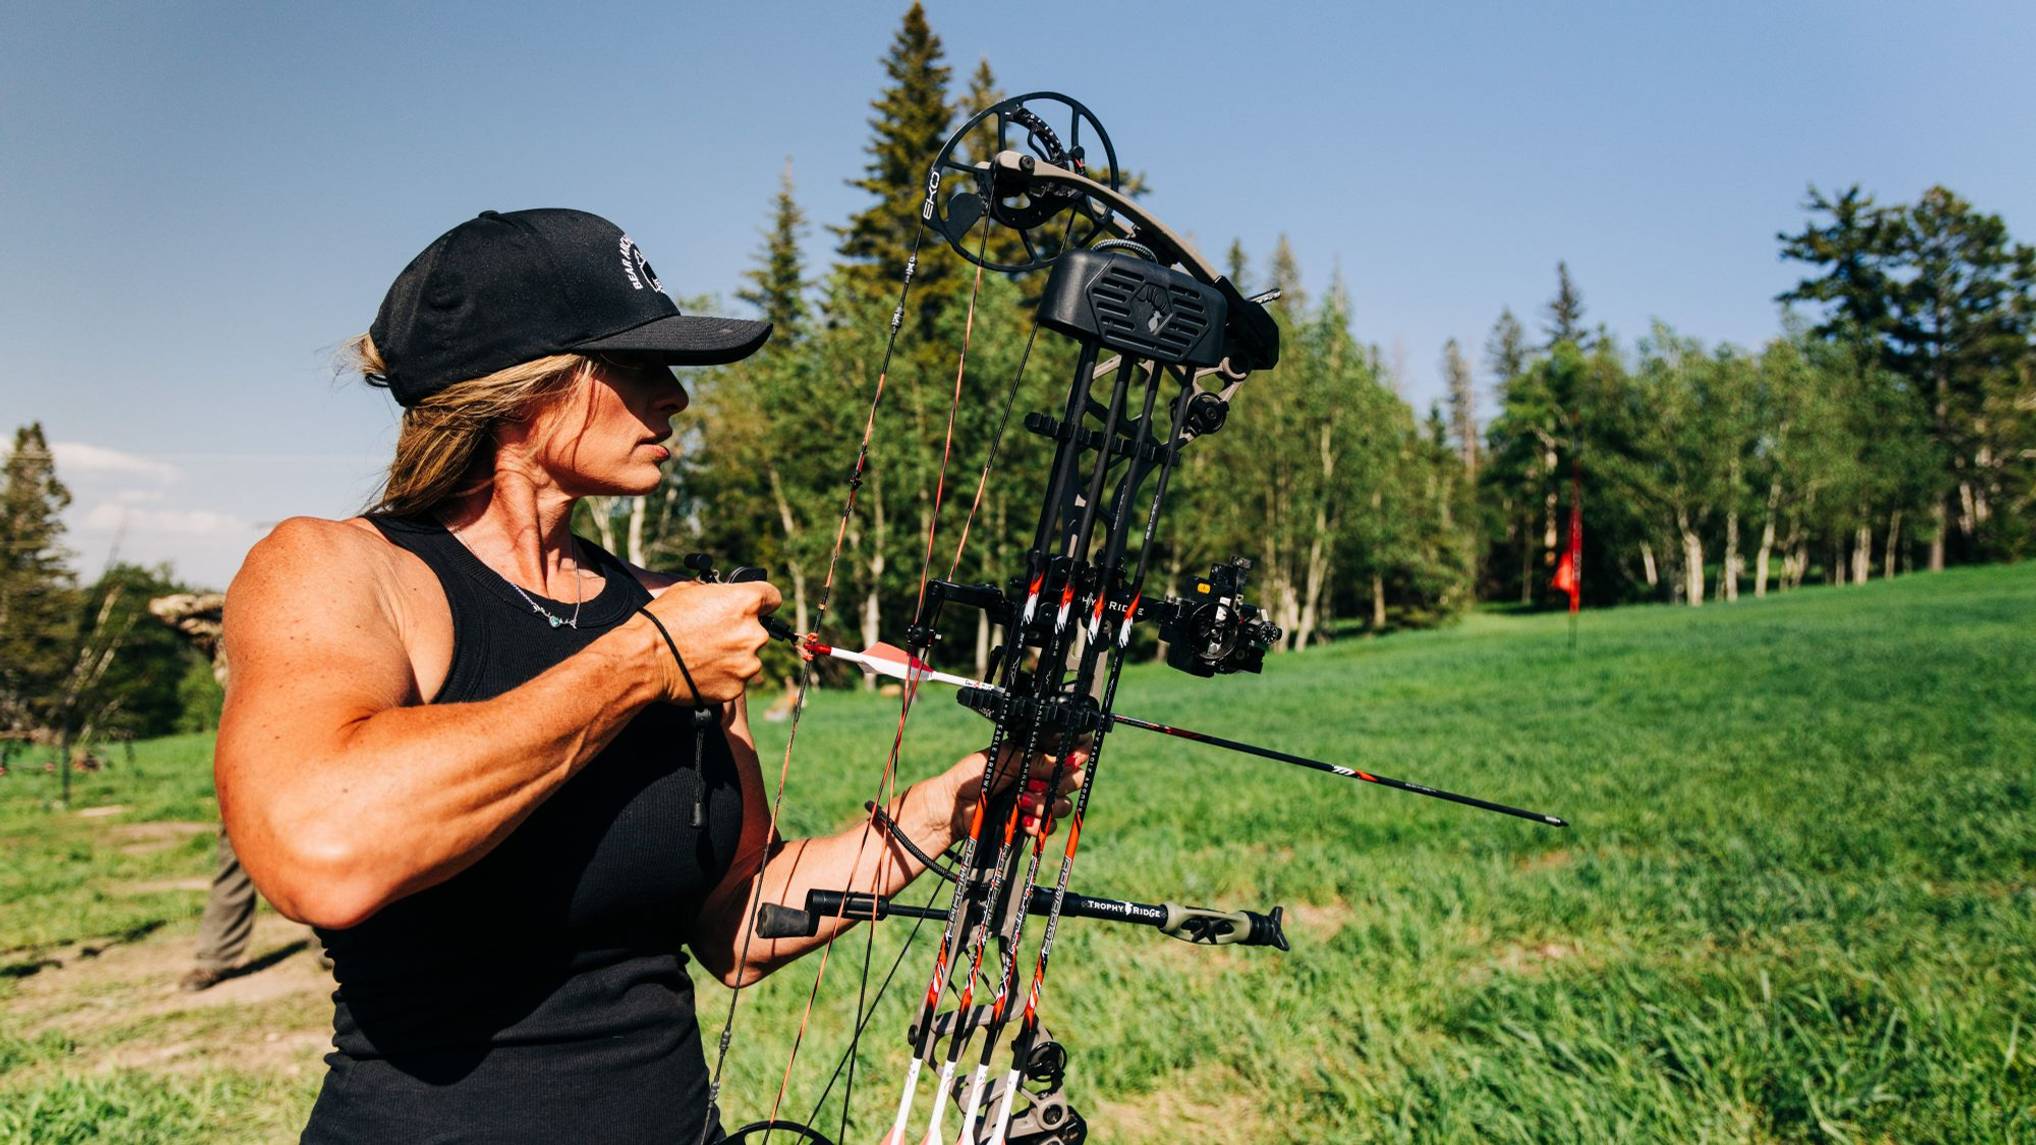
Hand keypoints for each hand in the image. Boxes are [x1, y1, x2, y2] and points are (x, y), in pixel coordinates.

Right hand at [636, 580, 781, 703]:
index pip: (772, 596)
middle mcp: (753, 633)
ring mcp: (747, 663)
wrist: (645, 659)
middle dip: (740, 632)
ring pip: (748, 657)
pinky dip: (724, 676)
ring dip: (733, 656)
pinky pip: (736, 679)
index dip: (762, 601)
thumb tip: (722, 597)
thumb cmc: (662, 621)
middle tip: (714, 636)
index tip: (757, 606)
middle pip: (758, 630)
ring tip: (704, 656)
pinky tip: (702, 671)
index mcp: (745, 603)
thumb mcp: (688, 590)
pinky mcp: (737, 687)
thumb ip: (716, 593)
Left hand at [939, 742, 1087, 840]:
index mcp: (1033, 754)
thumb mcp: (1003, 758)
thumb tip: (1067, 760)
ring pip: (1063, 804)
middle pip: (1073, 778)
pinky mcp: (1030, 822)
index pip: (1067, 751)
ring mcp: (1036, 799)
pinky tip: (1023, 821)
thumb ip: (1035, 759)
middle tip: (1035, 783)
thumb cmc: (970, 777)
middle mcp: (1039, 776)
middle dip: (1059, 782)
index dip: (1077, 754)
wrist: (952, 810)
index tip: (1073, 759)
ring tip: (1021, 802)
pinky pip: (1050, 825)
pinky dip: (1038, 823)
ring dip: (1044, 804)